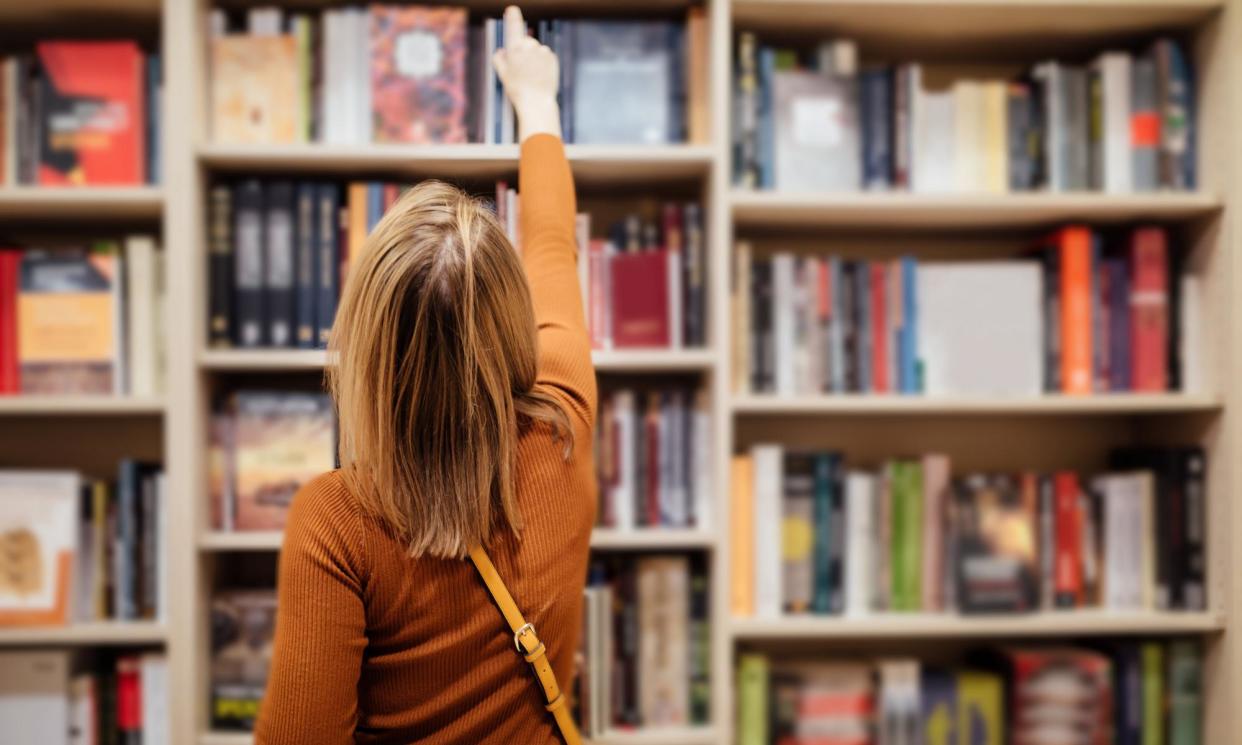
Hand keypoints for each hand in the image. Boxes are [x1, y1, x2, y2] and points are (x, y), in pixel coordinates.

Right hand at [492, 5, 561, 141]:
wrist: (537, 103)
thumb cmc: (517, 89)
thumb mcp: (502, 74)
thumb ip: (499, 59)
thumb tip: (501, 51)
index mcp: (515, 48)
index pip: (514, 25)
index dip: (512, 15)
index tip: (512, 9)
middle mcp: (530, 46)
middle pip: (526, 41)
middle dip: (524, 49)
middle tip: (521, 68)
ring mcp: (543, 51)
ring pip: (537, 49)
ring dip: (534, 57)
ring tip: (532, 75)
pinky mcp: (553, 58)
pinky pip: (546, 56)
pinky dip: (543, 62)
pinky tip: (540, 75)